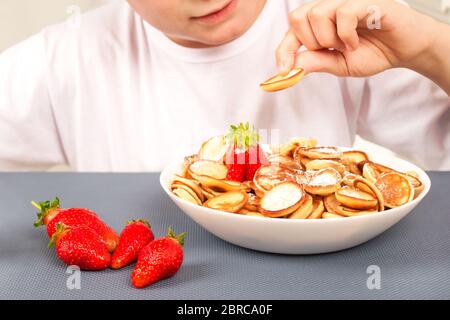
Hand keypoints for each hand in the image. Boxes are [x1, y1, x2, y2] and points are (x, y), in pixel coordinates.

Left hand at [276, 0, 439, 77]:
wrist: (403, 50)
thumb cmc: (373, 52)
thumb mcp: (338, 65)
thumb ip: (315, 62)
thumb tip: (290, 65)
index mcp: (319, 23)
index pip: (291, 30)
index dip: (283, 50)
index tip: (283, 71)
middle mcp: (329, 8)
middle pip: (297, 18)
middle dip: (311, 43)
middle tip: (332, 50)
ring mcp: (345, 2)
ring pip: (317, 14)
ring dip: (329, 39)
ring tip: (347, 45)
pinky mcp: (365, 2)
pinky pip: (343, 14)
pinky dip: (346, 35)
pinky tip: (356, 41)